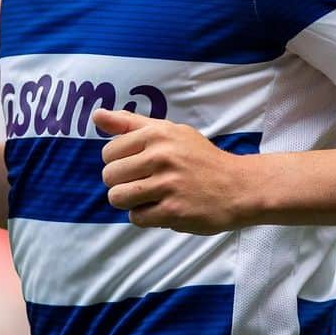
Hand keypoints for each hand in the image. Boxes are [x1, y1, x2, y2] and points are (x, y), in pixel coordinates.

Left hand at [95, 109, 254, 233]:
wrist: (239, 186)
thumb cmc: (200, 158)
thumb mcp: (170, 131)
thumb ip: (131, 124)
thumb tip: (96, 116)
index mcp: (157, 134)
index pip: (109, 152)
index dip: (120, 162)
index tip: (139, 165)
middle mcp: (161, 156)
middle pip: (109, 176)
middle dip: (122, 183)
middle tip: (145, 183)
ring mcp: (167, 184)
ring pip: (118, 198)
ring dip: (130, 202)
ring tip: (149, 197)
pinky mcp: (173, 211)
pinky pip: (137, 218)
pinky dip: (146, 216)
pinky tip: (163, 208)